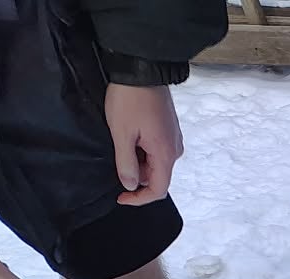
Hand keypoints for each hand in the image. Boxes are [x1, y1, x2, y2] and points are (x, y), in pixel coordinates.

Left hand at [103, 84, 182, 204]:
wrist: (143, 68)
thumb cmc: (130, 100)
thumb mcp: (121, 133)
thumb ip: (126, 163)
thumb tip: (130, 185)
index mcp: (165, 154)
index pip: (158, 190)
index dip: (139, 198)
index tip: (120, 197)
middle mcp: (175, 150)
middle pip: (157, 176)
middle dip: (136, 176)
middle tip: (115, 159)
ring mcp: (174, 138)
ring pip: (156, 162)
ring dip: (138, 161)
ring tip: (120, 142)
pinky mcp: (169, 129)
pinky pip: (157, 149)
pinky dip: (143, 150)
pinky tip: (129, 135)